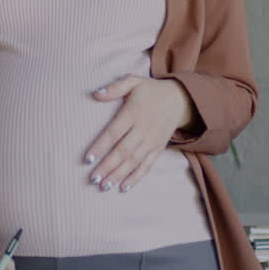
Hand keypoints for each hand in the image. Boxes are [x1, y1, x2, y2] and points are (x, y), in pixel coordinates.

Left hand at [84, 76, 193, 192]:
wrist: (180, 99)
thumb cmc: (151, 90)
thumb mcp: (133, 81)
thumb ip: (115, 87)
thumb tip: (96, 93)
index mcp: (134, 113)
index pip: (114, 132)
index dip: (100, 146)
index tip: (87, 159)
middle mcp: (143, 129)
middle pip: (123, 151)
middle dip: (107, 166)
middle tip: (93, 179)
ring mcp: (152, 141)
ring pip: (134, 161)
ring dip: (119, 175)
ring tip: (104, 187)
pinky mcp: (158, 148)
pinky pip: (147, 165)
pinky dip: (136, 178)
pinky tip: (123, 188)